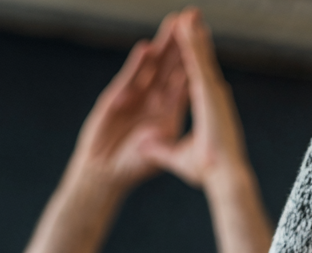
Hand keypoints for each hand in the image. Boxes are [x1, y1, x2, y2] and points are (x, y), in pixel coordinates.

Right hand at [65, 16, 187, 193]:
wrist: (105, 174)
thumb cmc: (132, 168)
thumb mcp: (160, 153)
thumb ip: (173, 138)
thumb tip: (190, 129)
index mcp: (167, 114)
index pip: (184, 83)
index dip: (194, 63)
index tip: (206, 43)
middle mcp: (152, 102)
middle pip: (169, 68)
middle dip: (180, 44)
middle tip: (191, 18)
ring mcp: (134, 98)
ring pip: (151, 67)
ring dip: (162, 47)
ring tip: (173, 23)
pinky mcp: (115, 99)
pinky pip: (130, 79)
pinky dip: (138, 65)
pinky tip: (147, 50)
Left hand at [140, 8, 249, 191]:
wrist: (224, 177)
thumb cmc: (208, 173)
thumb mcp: (176, 158)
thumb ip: (158, 149)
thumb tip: (143, 145)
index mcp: (203, 111)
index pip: (192, 80)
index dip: (188, 62)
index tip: (185, 47)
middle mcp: (211, 98)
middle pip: (198, 63)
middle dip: (193, 41)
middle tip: (190, 18)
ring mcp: (212, 93)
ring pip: (199, 56)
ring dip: (193, 34)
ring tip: (188, 13)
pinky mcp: (209, 92)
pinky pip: (197, 61)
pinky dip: (192, 42)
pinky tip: (186, 24)